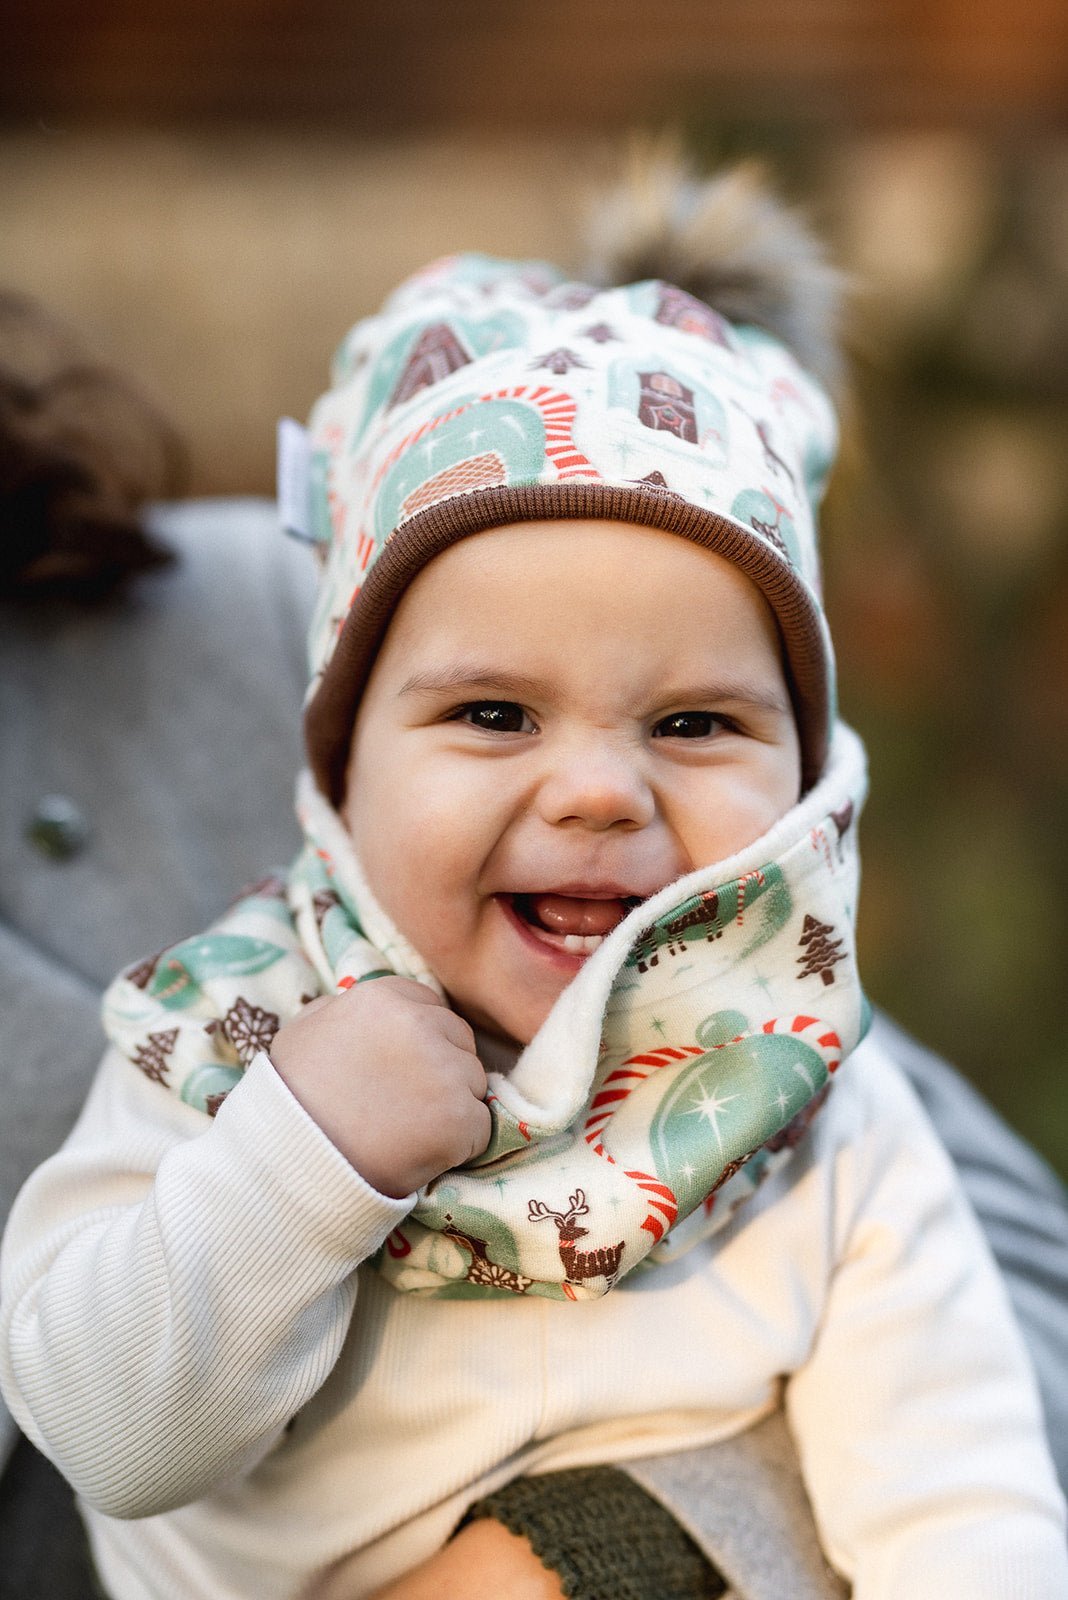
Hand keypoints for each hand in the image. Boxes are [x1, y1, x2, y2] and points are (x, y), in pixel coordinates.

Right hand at [269, 977, 490, 1197]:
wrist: (290, 1167)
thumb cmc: (288, 1101)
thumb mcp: (299, 1034)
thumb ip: (336, 1010)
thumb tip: (354, 1002)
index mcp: (381, 998)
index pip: (428, 1005)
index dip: (418, 1040)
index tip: (399, 1069)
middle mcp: (419, 1024)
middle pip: (458, 1040)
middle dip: (441, 1069)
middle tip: (405, 1105)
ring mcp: (445, 1071)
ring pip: (473, 1083)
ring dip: (451, 1106)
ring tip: (408, 1132)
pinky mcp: (461, 1119)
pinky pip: (480, 1128)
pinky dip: (460, 1146)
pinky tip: (421, 1154)